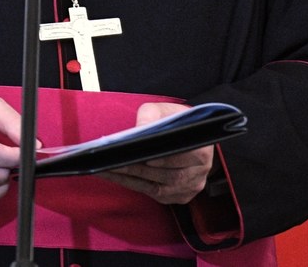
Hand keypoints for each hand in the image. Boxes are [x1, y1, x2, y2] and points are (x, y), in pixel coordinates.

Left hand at [97, 102, 212, 203]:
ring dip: (130, 179)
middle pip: (166, 175)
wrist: (188, 134)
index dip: (158, 158)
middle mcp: (200, 173)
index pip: (178, 157)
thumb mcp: (164, 110)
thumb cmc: (174, 121)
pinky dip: (132, 184)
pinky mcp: (179, 196)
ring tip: (106, 169)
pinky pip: (153, 193)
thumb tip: (140, 128)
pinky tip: (114, 175)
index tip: (136, 156)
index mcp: (202, 150)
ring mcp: (190, 187)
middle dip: (136, 169)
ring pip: (157, 187)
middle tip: (110, 162)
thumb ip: (151, 115)